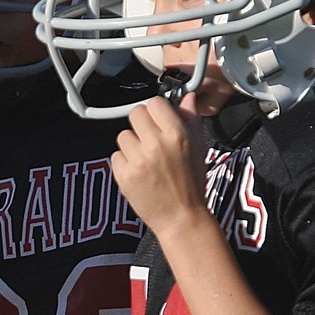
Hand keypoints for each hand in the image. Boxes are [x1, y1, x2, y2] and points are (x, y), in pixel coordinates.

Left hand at [111, 97, 209, 235]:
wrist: (181, 218)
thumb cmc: (192, 184)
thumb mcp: (199, 148)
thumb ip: (191, 119)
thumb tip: (187, 97)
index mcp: (177, 135)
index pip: (155, 103)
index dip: (157, 111)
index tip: (159, 119)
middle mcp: (156, 144)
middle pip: (135, 114)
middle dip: (142, 124)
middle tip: (151, 139)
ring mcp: (138, 160)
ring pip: (124, 135)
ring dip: (133, 144)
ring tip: (147, 160)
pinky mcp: (123, 175)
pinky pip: (116, 155)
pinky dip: (124, 162)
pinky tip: (139, 172)